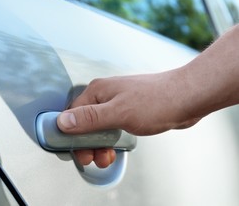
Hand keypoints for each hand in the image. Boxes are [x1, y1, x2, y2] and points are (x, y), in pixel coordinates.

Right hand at [57, 71, 202, 167]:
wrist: (188, 97)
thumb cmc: (157, 101)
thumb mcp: (119, 113)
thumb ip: (90, 118)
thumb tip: (62, 121)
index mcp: (97, 91)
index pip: (71, 115)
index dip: (71, 135)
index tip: (77, 152)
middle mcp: (104, 95)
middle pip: (83, 122)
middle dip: (86, 143)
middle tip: (92, 159)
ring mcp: (116, 102)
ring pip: (97, 127)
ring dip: (98, 145)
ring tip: (106, 157)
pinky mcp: (127, 110)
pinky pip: (110, 127)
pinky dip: (109, 140)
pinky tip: (115, 149)